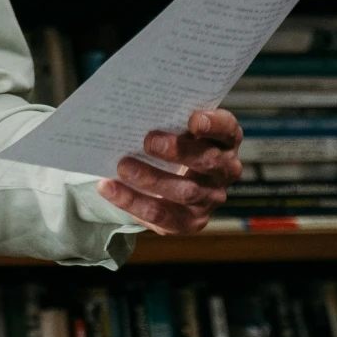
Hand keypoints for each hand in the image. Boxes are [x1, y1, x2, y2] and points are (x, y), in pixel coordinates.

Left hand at [99, 107, 244, 235]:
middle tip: (149, 140)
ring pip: (185, 192)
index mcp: (224, 142)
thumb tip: (137, 113)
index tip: (194, 118)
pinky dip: (132, 201)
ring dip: (151, 178)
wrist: (170, 185)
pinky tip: (109, 188)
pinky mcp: (190, 222)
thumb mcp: (177, 131)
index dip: (214, 124)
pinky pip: (161, 215)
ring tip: (123, 167)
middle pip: (208, 161)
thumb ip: (169, 122)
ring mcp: (210, 199)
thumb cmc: (173, 146)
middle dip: (178, 151)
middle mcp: (224, 171)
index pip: (227, 130)